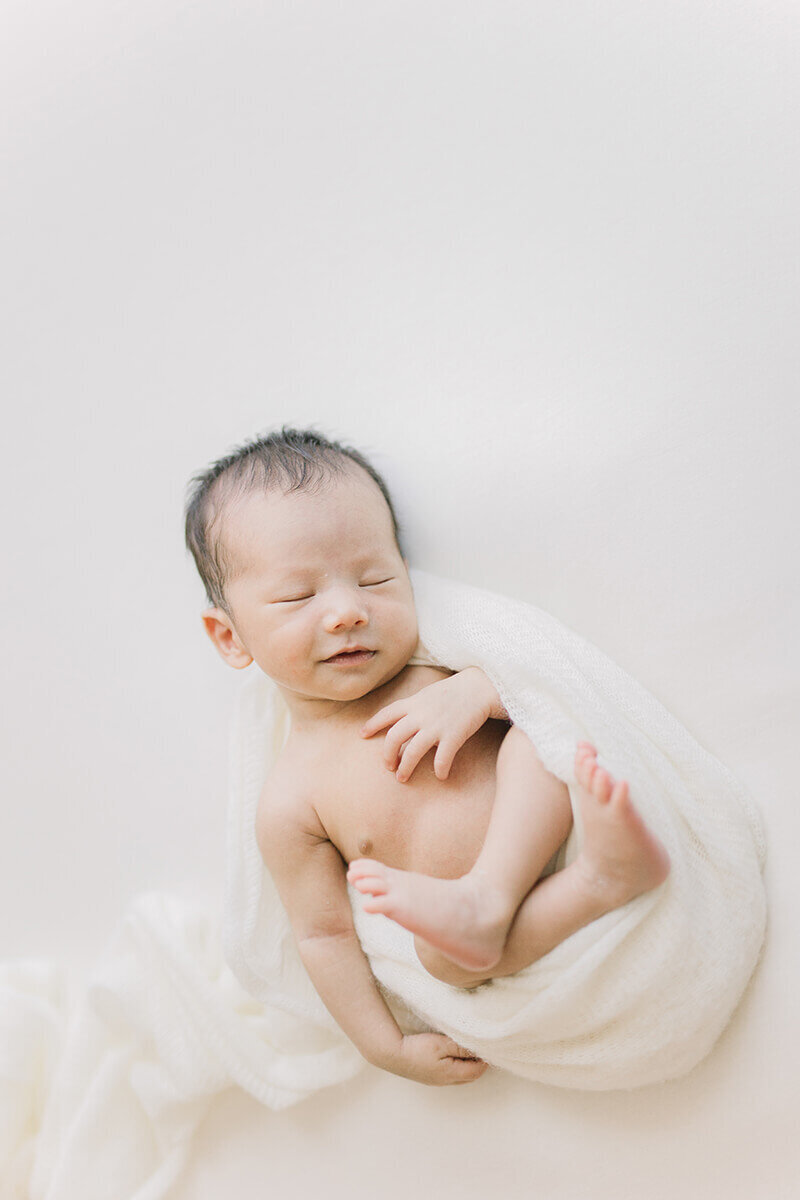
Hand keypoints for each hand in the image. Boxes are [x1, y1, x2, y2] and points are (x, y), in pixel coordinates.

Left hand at [361, 668, 503, 782]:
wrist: (479, 687)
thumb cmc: (453, 692)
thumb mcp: (427, 694)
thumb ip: (413, 707)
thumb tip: (400, 720)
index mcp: (413, 703)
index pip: (386, 714)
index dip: (372, 724)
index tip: (362, 734)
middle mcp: (421, 715)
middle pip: (394, 738)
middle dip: (387, 755)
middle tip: (388, 766)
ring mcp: (436, 726)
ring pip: (412, 752)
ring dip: (405, 767)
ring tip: (402, 777)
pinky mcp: (453, 735)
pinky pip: (442, 759)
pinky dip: (439, 770)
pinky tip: (440, 776)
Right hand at [380, 1033, 487, 1085]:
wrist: (392, 1054)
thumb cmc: (417, 1048)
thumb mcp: (441, 1043)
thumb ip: (461, 1046)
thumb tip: (479, 1049)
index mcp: (451, 1074)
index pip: (476, 1071)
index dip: (485, 1060)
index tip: (490, 1048)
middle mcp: (445, 1081)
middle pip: (470, 1076)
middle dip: (479, 1064)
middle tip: (483, 1050)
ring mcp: (436, 1081)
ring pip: (460, 1076)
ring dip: (467, 1066)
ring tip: (469, 1051)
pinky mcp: (429, 1077)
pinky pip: (450, 1074)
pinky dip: (457, 1066)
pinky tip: (453, 1056)